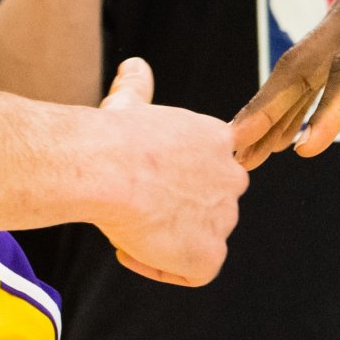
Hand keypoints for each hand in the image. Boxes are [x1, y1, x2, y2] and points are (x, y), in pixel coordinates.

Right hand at [96, 58, 246, 285]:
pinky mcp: (209, 255)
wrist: (108, 167)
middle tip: (137, 207)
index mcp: (218, 140)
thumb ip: (137, 87)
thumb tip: (133, 66)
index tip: (150, 183)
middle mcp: (231, 177)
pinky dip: (161, 268)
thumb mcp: (130, 101)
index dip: (182, 180)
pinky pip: (192, 273)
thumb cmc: (113, 135)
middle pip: (210, 203)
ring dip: (168, 239)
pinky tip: (130, 248)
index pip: (213, 167)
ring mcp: (223, 217)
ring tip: (129, 226)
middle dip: (178, 209)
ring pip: (200, 238)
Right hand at [230, 0, 339, 168]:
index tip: (309, 147)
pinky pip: (315, 46)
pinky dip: (291, 82)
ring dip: (271, 100)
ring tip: (242, 148)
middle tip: (235, 153)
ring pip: (302, 54)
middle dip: (270, 107)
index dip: (334, 105)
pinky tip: (279, 114)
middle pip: (305, 59)